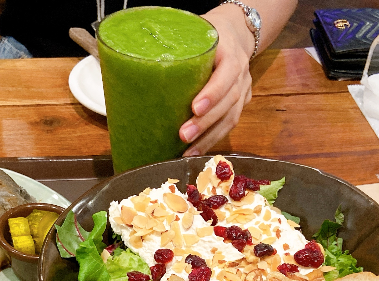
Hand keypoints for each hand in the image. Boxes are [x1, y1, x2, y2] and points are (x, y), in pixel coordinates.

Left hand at [179, 5, 254, 155]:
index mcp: (230, 53)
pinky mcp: (242, 103)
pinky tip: (196, 151)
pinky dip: (212, 140)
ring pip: (231, 118)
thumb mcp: (194, 31)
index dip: (213, 93)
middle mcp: (241, 74)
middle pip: (228, 102)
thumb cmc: (207, 32)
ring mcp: (243, 90)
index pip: (226, 75)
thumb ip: (174, 45)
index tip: (194, 107)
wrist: (237, 32)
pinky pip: (229, 124)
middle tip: (183, 136)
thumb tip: (135, 61)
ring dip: (208, 138)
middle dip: (205, 123)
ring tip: (187, 152)